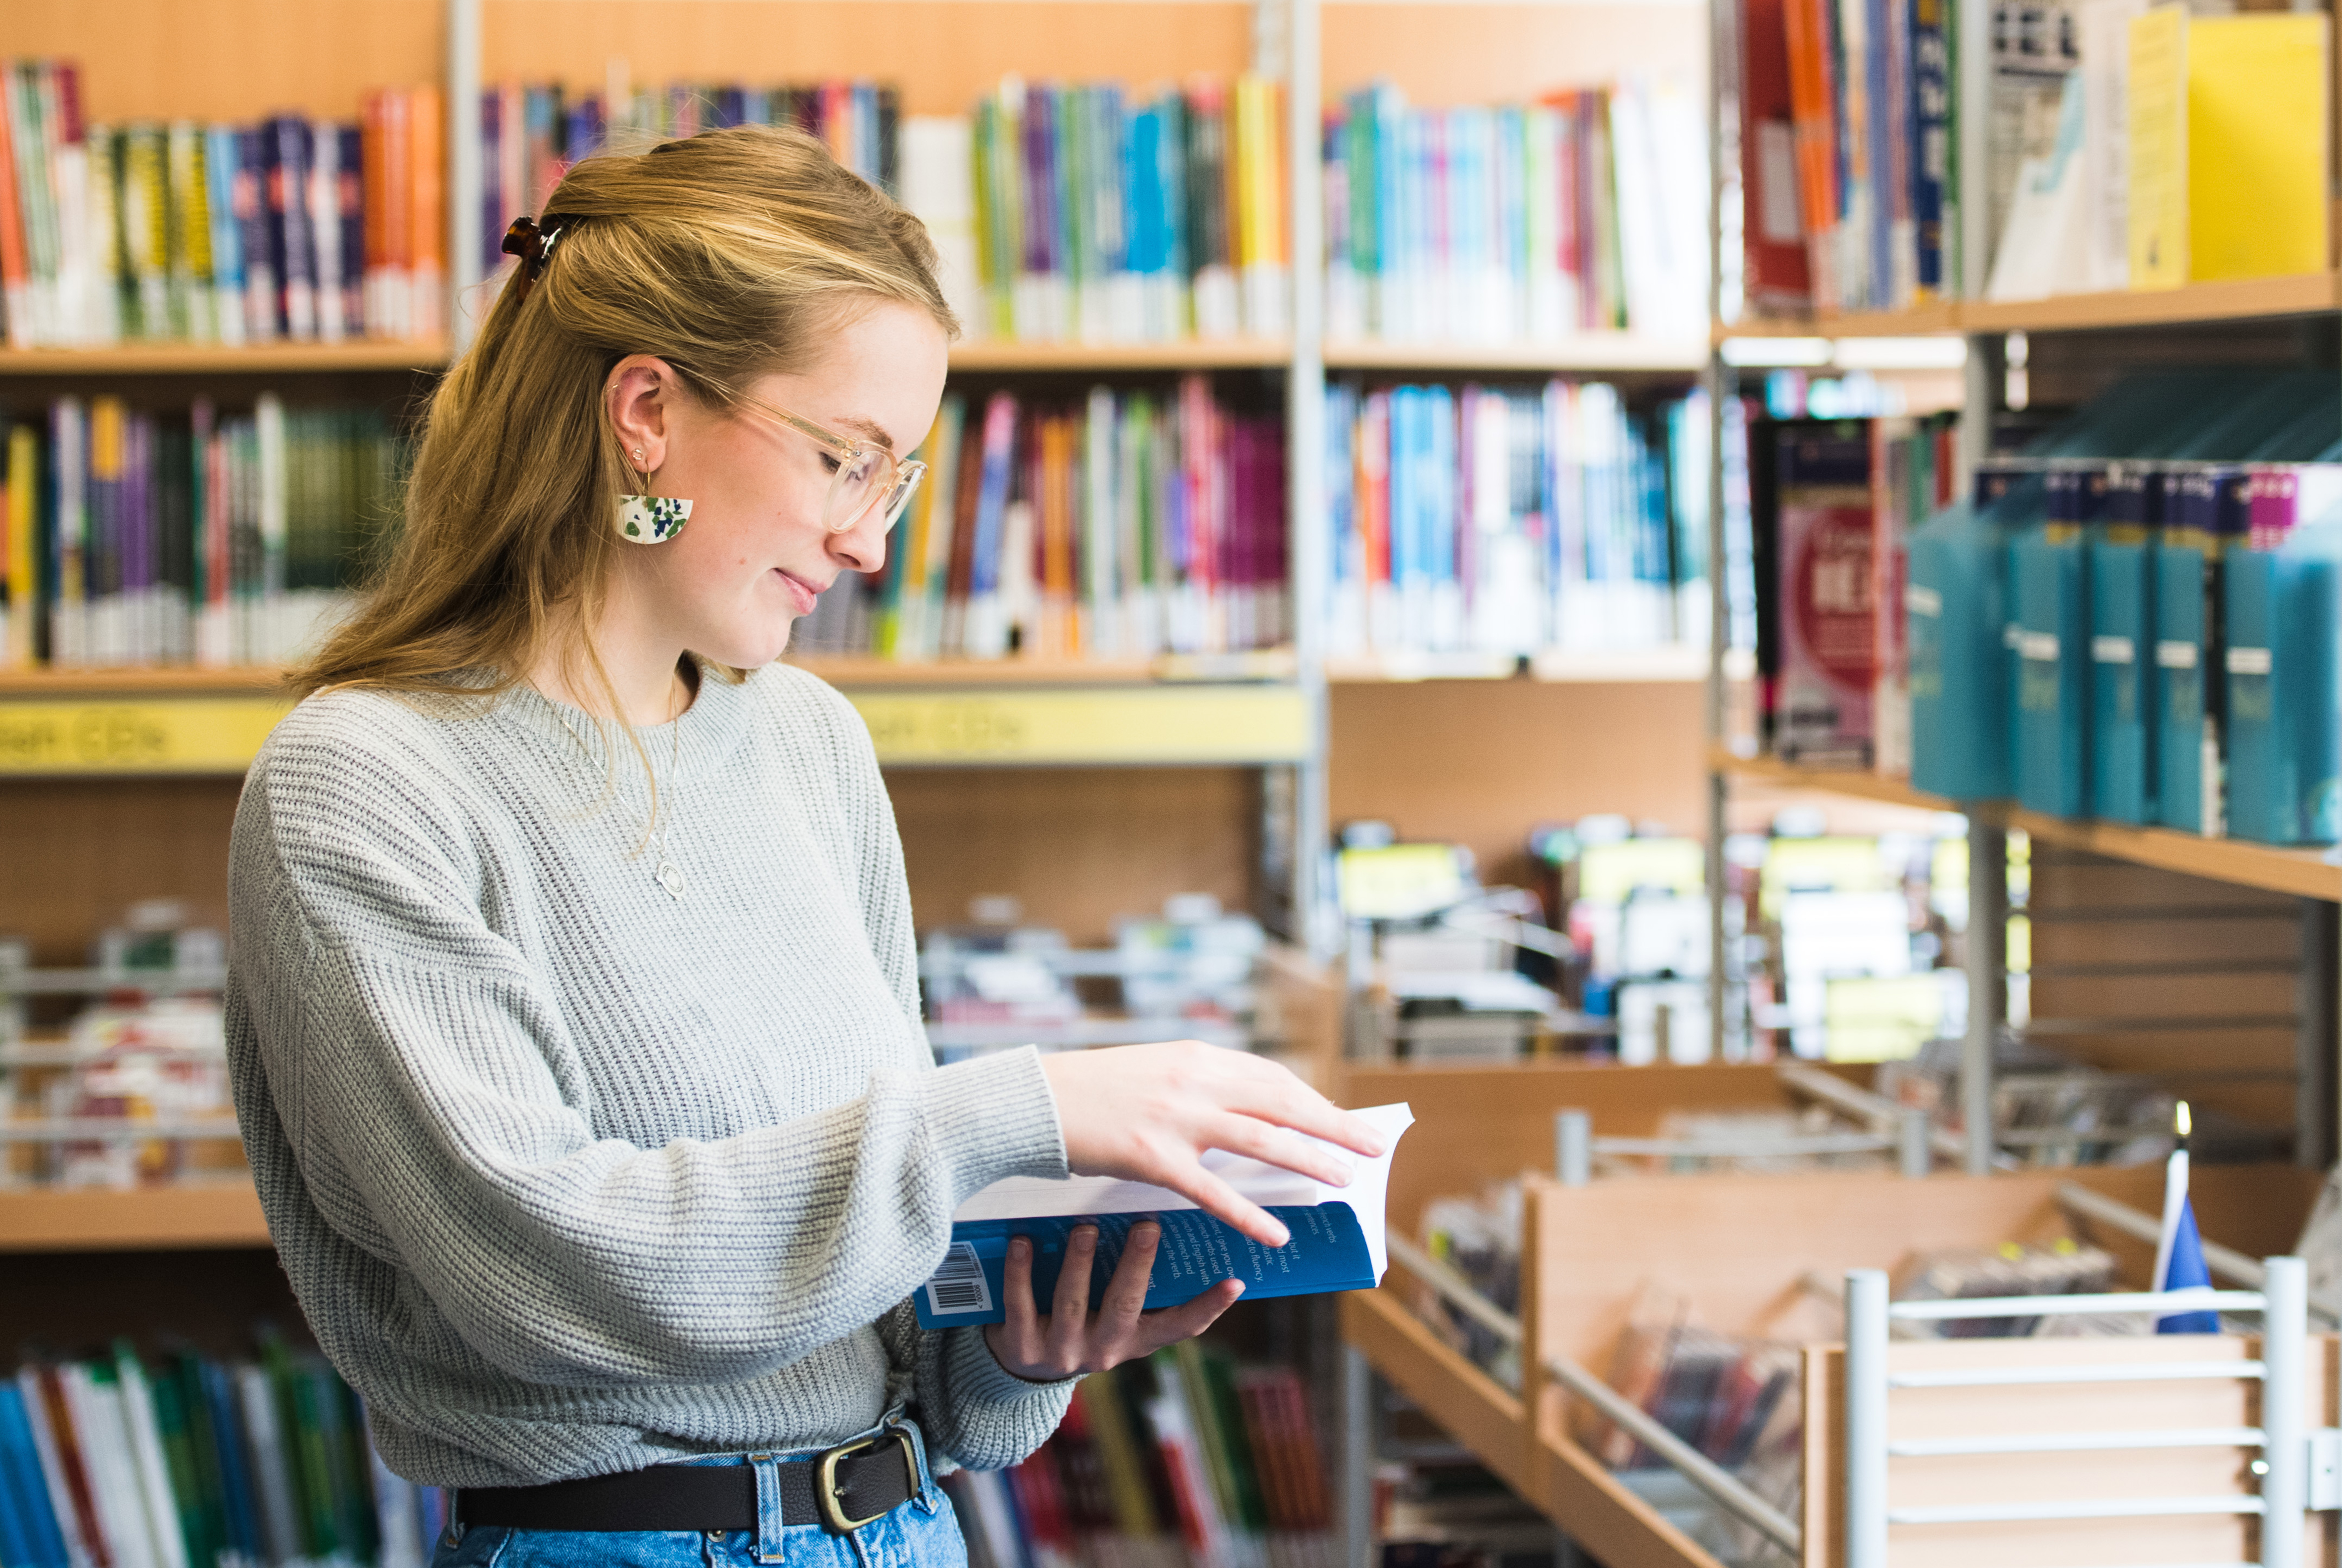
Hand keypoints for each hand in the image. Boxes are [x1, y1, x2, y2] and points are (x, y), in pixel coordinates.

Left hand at [981, 1221, 1241, 1380]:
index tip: (1234, 1282)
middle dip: (1136, 1266)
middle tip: (1147, 1226)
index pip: (1178, 1328)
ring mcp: (1061, 1352)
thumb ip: (1135, 1284)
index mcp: (1134, 1341)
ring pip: (1074, 1302)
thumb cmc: (1080, 1322)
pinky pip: (1021, 1305)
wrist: (1020, 1370)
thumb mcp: (1113, 1315)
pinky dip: (1022, 1272)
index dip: (1206, 1308)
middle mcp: (1103, 1350)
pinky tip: (1023, 1241)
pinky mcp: (1021, 1348)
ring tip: (1086, 1227)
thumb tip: (1163, 1221)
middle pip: (1124, 1307)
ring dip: (1080, 1262)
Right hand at [1038, 1041, 1387, 1247]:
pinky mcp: (1150, 1156)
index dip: (1314, 1100)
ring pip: (1260, 1140)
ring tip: (1344, 1181)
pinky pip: (1211, 1189)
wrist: (1032, 1099)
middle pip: (1282, 1102)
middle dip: (1333, 1125)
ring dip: (1309, 1160)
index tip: (1345, 1118)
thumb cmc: (1091, 1090)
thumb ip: (1198, 1085)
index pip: (1273, 1078)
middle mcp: (1194, 1079)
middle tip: (1373, 1147)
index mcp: (1196, 1056)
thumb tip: (1244, 1109)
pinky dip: (1249, 1213)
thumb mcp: (1153, 1070)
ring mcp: (1174, 1117)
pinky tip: (1277, 1233)